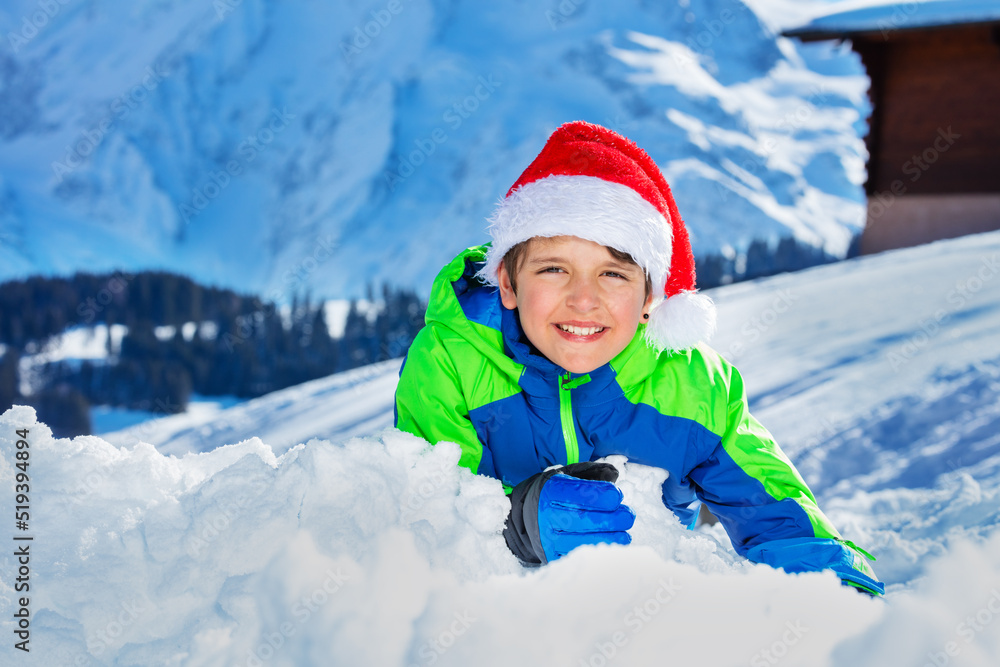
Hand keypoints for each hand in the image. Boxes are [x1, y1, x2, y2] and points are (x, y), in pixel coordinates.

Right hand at [503, 461, 634, 564]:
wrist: (530, 516)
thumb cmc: (558, 494)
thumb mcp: (570, 476)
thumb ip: (593, 473)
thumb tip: (614, 474)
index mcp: (551, 492)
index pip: (576, 493)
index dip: (599, 495)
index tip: (617, 496)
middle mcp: (546, 516)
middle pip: (581, 519)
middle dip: (609, 519)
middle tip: (628, 516)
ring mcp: (549, 538)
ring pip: (581, 541)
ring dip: (607, 539)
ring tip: (625, 535)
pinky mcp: (553, 556)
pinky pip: (578, 556)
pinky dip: (597, 553)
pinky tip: (613, 547)